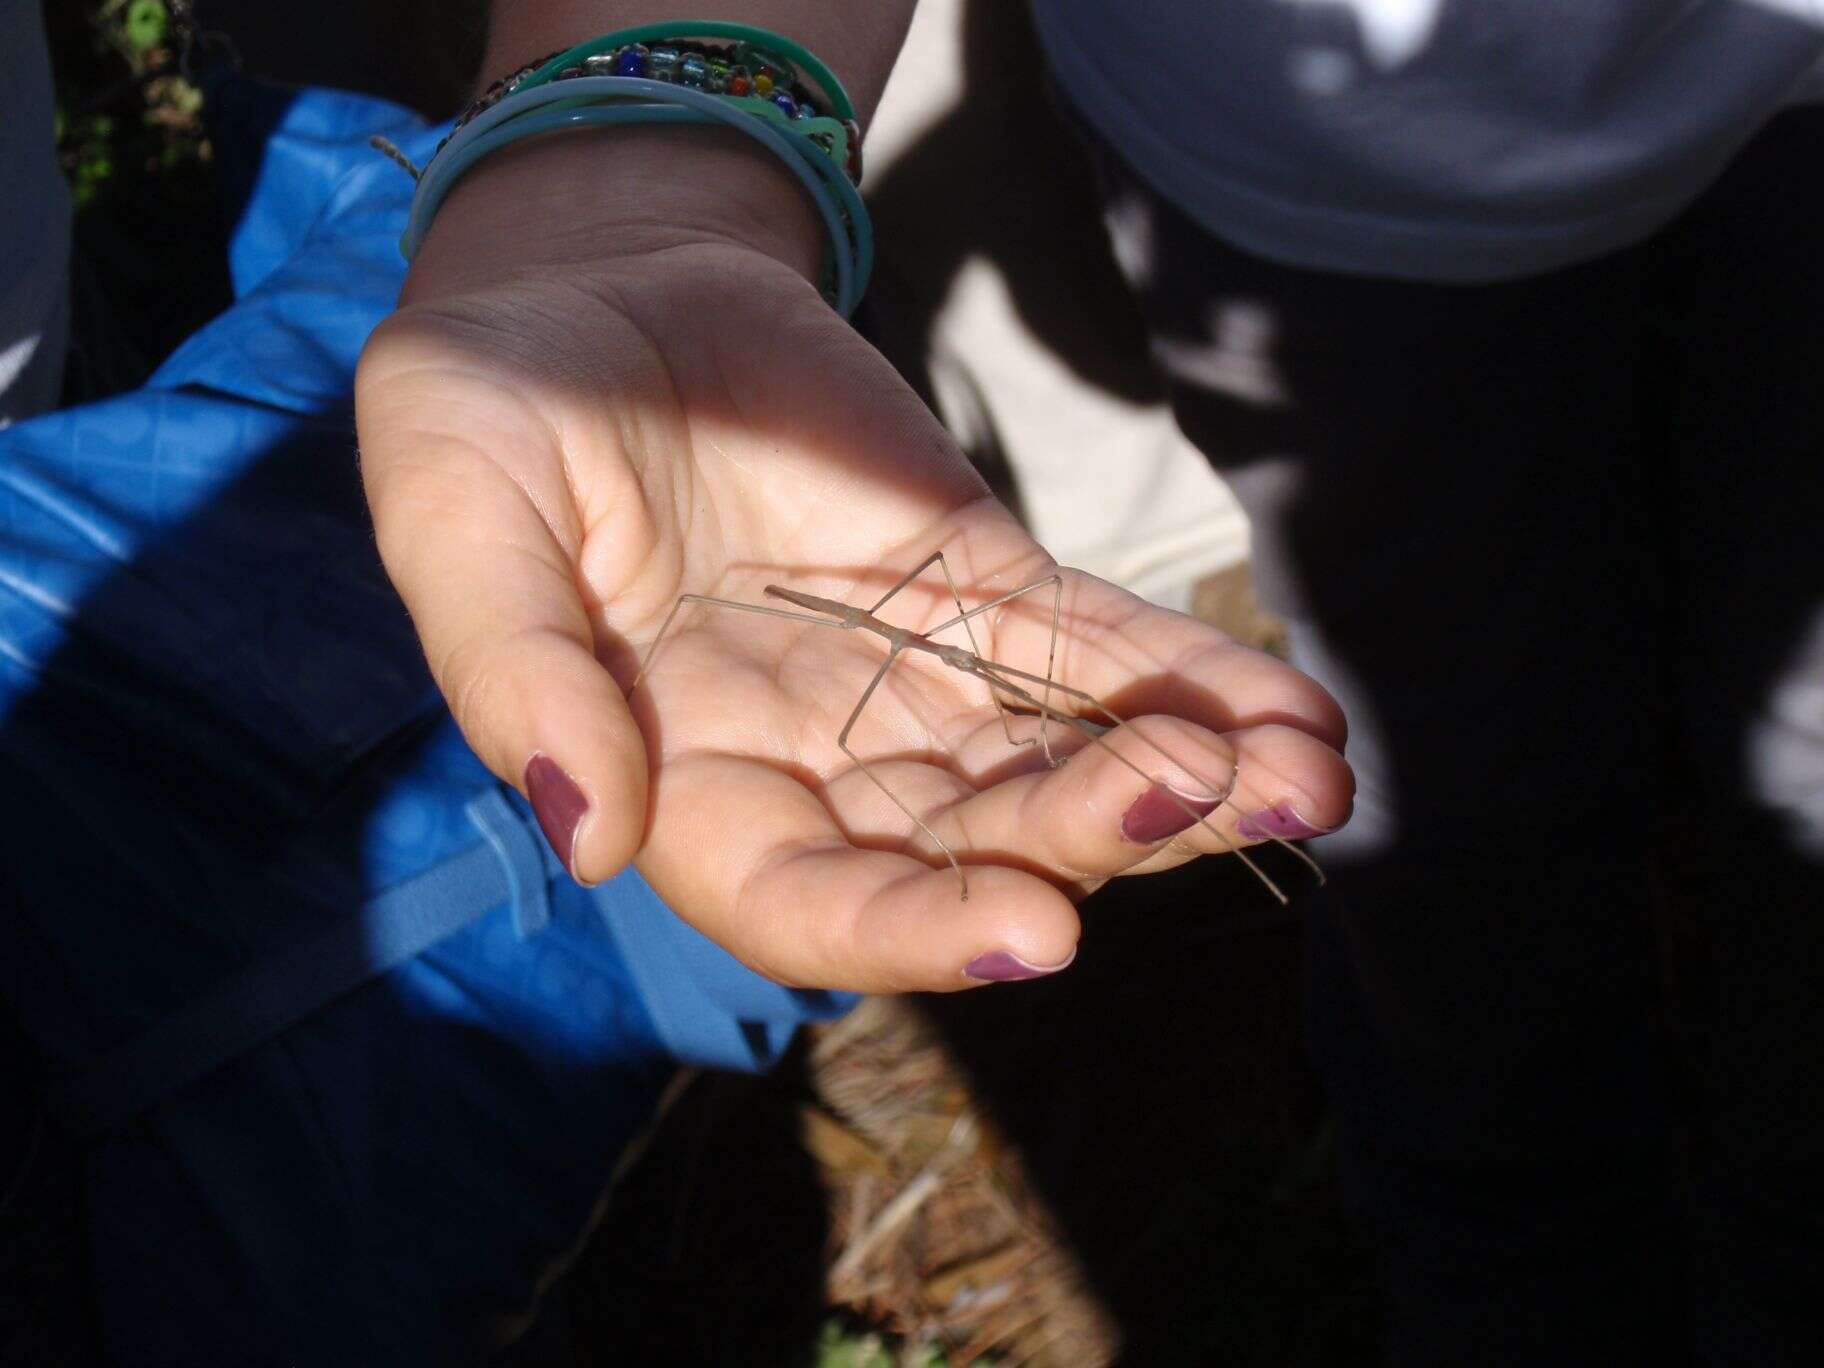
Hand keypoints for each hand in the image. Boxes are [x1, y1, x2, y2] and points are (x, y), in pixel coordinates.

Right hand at [356, 130, 1351, 992]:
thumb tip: (586, 831)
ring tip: (1308, 781)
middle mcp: (809, 761)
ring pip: (1053, 758)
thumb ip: (513, 669)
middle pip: (964, 841)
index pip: (805, 899)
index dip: (917, 928)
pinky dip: (1185, 680)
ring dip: (1182, 781)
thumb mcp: (460, 518)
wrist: (596, 286)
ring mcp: (906, 676)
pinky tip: (1289, 714)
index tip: (1043, 932)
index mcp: (679, 784)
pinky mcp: (977, 582)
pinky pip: (1090, 647)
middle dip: (1089, 836)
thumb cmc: (491, 413)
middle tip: (1201, 799)